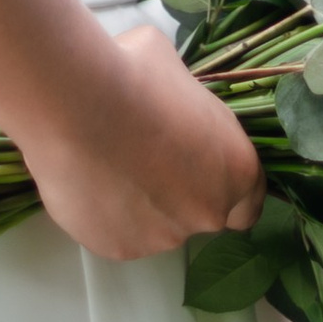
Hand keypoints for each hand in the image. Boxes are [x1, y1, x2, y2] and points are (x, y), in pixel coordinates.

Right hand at [17, 17, 265, 262]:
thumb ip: (186, 103)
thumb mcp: (177, 73)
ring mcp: (163, 237)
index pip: (247, 203)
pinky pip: (116, 233)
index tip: (194, 170)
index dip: (220, 186)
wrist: (75, 102)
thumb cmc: (133, 74)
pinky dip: (105, 213)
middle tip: (142, 159)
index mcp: (237, 170)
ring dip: (140, 204)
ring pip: (156, 226)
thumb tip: (165, 98)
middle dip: (177, 195)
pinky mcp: (119, 248)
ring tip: (105, 164)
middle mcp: (208, 212)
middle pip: (200, 215)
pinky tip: (86, 178)